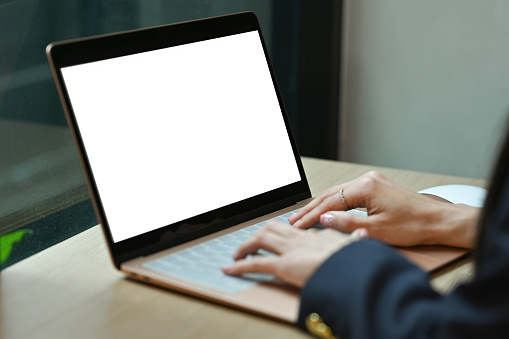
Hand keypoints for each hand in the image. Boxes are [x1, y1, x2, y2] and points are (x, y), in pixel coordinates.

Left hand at [222, 222, 367, 287]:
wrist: (356, 269)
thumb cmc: (357, 261)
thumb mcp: (358, 248)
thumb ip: (355, 241)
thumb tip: (361, 236)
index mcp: (317, 236)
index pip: (294, 229)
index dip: (282, 231)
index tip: (276, 235)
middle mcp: (301, 239)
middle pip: (273, 228)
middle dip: (258, 235)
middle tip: (250, 244)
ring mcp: (291, 250)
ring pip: (260, 238)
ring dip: (246, 246)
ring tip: (237, 254)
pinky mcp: (284, 264)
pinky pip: (255, 263)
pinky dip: (239, 266)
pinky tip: (230, 268)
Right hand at [288, 171, 479, 248]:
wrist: (436, 221)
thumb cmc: (412, 225)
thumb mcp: (375, 230)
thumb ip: (346, 223)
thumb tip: (324, 219)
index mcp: (366, 187)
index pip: (330, 202)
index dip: (312, 215)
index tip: (299, 225)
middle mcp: (367, 179)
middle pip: (330, 194)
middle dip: (311, 208)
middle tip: (294, 219)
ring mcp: (372, 181)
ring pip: (338, 192)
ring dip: (322, 205)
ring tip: (305, 216)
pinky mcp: (377, 186)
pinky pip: (349, 193)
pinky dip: (335, 202)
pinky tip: (327, 209)